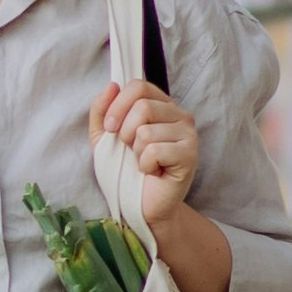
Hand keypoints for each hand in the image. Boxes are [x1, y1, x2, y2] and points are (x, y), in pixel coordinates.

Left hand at [93, 75, 199, 232]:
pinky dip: (145, 165)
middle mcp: (179, 115)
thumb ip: (102, 111)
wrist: (139, 205)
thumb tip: (111, 86)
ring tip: (144, 163)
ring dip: (136, 152)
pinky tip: (153, 171)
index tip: (110, 128)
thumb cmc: (125, 172)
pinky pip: (155, 150)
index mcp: (161, 106)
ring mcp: (188, 134)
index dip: (118, 105)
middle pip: (143, 106)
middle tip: (129, 150)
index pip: (139, 86)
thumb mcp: (104, 139)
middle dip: (125, 132)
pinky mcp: (190, 154)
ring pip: (147, 131)